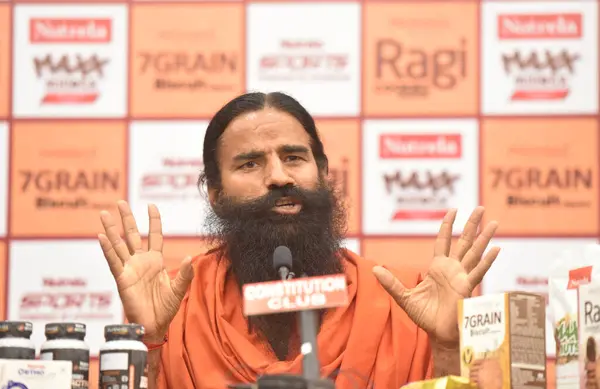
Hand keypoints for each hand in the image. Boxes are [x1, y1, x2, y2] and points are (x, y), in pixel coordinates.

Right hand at [98, 200, 193, 341]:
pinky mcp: (122, 279)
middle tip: (119, 202)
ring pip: (119, 245)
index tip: (151, 205)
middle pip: (132, 235)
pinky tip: (101, 236)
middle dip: (126, 218)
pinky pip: (114, 262)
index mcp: (155, 261)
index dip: (153, 221)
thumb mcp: (179, 289)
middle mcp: (141, 261)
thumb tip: (191, 258)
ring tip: (104, 214)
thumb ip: (185, 274)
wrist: (154, 326)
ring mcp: (130, 269)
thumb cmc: (166, 308)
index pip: (154, 236)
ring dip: (111, 229)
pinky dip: (107, 249)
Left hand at [372, 206, 499, 347]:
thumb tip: (374, 270)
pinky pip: (478, 272)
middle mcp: (453, 269)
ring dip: (484, 238)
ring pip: (475, 253)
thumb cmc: (424, 316)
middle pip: (464, 242)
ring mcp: (462, 277)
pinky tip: (496, 249)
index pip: (443, 241)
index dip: (448, 226)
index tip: (453, 210)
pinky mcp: (467, 288)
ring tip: (494, 222)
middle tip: (480, 208)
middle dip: (471, 225)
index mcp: (438, 267)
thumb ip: (391, 283)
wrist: (437, 334)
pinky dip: (487, 261)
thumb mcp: (404, 297)